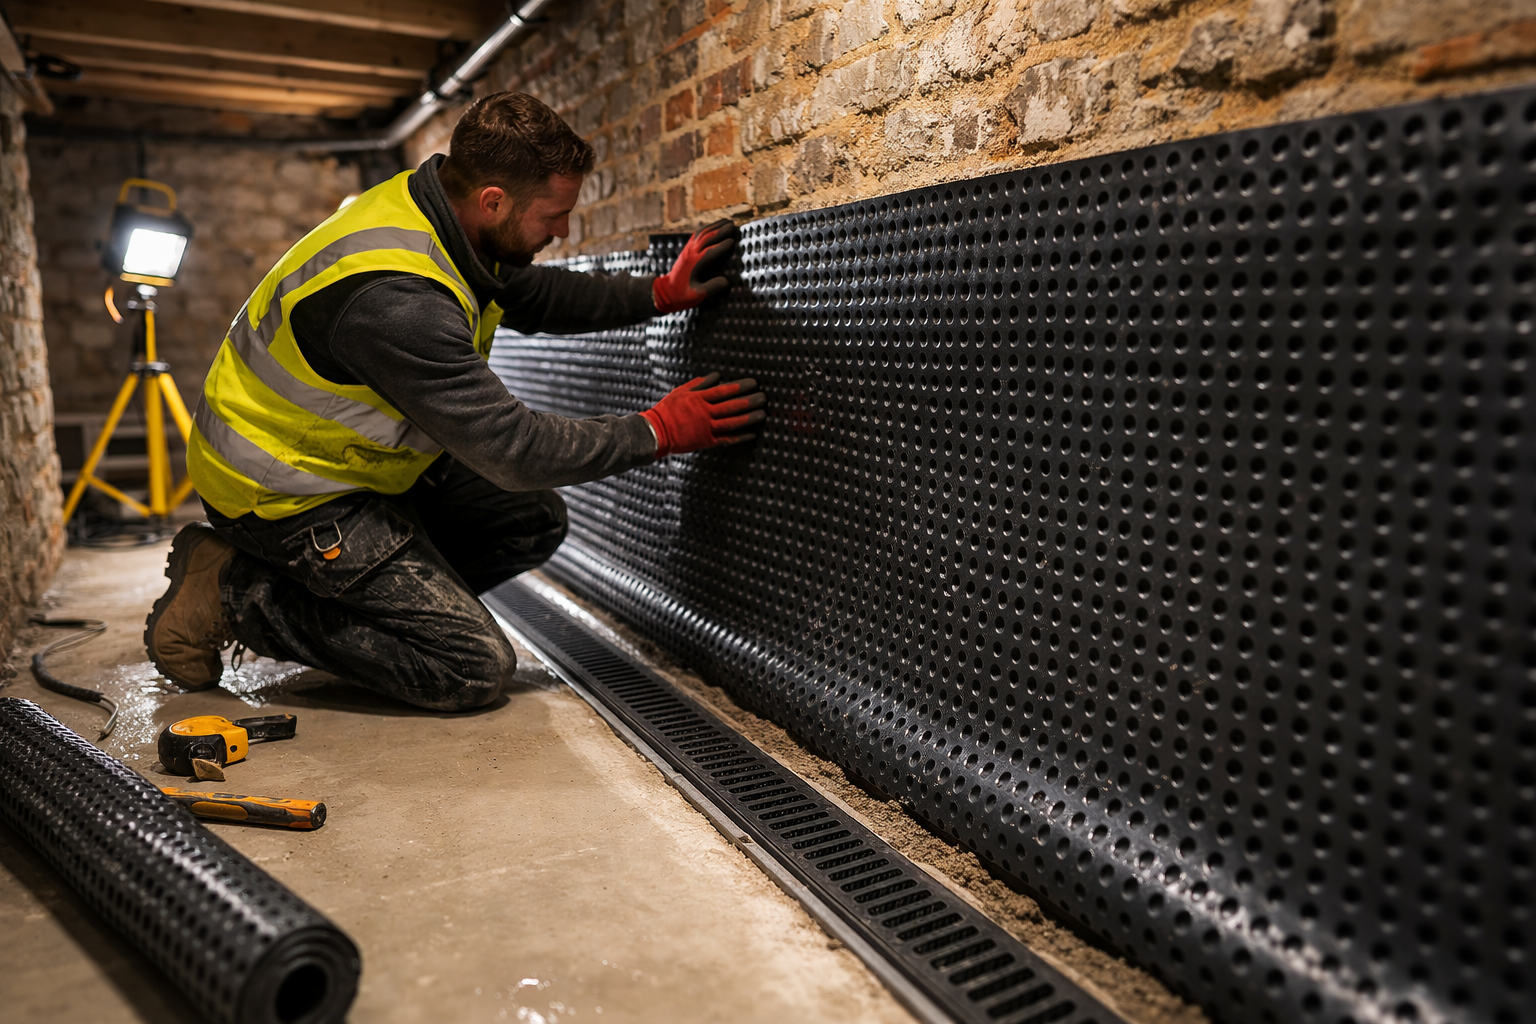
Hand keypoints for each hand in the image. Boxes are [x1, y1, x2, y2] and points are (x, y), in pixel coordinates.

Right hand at [640, 374, 765, 456]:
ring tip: (762, 414)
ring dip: (749, 418)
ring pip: (732, 422)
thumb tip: (717, 377)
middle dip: (750, 401)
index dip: (741, 387)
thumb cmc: (668, 410)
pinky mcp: (706, 441)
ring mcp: (707, 428)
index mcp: (699, 399)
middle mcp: (705, 413)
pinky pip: (726, 439)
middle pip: (732, 406)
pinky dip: (740, 437)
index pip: (724, 390)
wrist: (656, 431)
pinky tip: (752, 433)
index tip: (754, 384)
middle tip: (764, 398)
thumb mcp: (681, 392)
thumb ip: (699, 384)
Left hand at [652, 220, 738, 312]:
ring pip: (702, 233)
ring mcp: (688, 249)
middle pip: (707, 237)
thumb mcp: (697, 296)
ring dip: (715, 226)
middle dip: (721, 230)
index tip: (733, 242)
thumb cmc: (681, 295)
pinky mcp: (686, 249)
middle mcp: (691, 253)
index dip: (722, 246)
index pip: (710, 251)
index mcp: (694, 263)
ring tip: (727, 221)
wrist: (665, 292)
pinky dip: (706, 228)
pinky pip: (697, 234)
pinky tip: (713, 226)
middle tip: (734, 226)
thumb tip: (727, 282)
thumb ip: (712, 288)